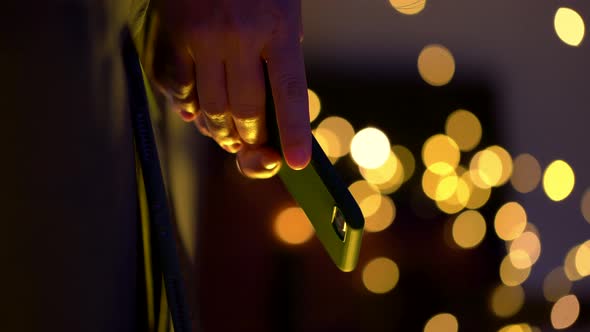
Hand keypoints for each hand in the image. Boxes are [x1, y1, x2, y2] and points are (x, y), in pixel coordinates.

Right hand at [146, 0, 310, 178]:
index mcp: (279, 26)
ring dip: (218, 129)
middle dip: (248, 138)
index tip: (294, 162)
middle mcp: (239, 34)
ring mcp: (200, 35)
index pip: (288, 93)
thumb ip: (278, 57)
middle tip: (247, 145)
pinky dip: (185, 106)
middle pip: (245, 110)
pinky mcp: (170, 34)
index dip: (292, 133)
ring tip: (223, 135)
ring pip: (209, 107)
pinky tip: (192, 110)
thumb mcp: (282, 12)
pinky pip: (175, 88)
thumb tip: (264, 112)